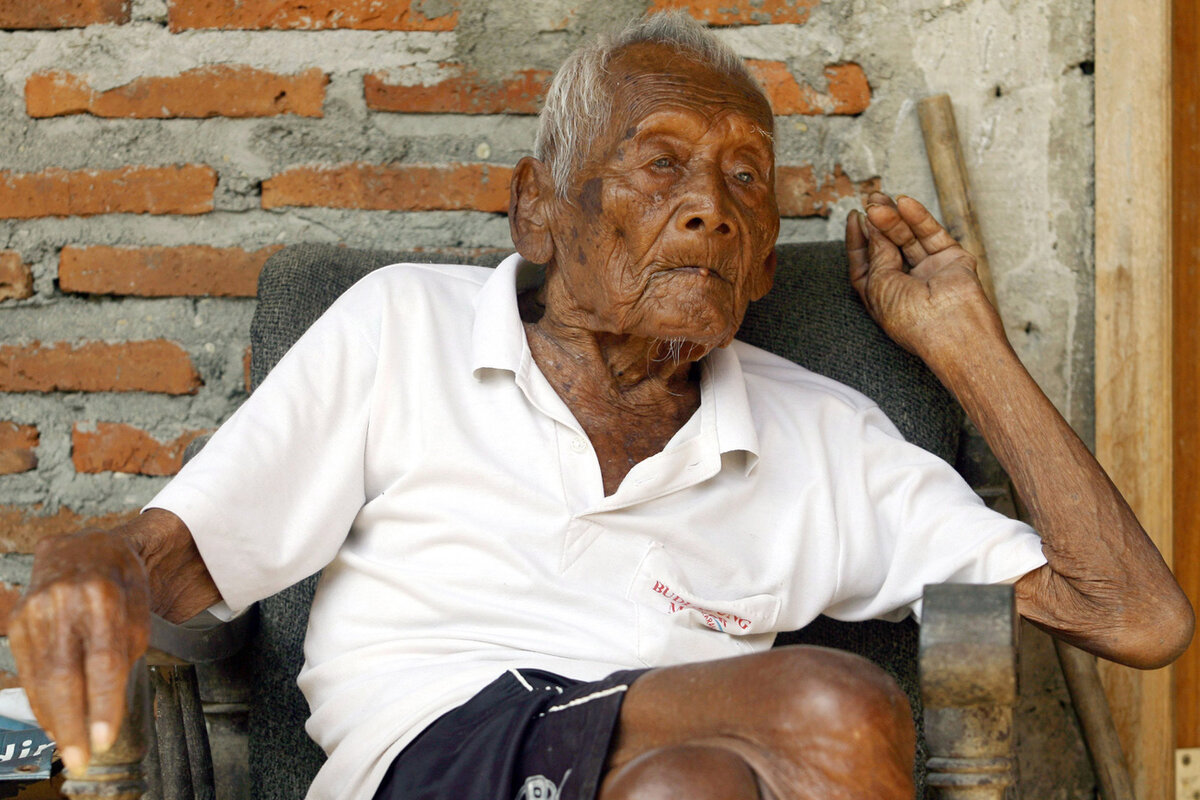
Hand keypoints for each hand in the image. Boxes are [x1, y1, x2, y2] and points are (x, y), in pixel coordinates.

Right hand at [7, 530, 150, 774]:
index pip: (102, 659)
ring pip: (41, 676)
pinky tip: (54, 721)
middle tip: (82, 757)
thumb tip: (104, 710)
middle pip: (63, 673)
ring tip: (70, 747)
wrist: (88, 547)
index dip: (102, 703)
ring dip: (54, 718)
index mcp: (103, 596)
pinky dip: (41, 700)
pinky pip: (27, 669)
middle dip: (72, 722)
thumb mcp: (139, 613)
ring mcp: (34, 610)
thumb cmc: (122, 584)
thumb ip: (124, 657)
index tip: (104, 738)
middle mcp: (63, 601)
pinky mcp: (17, 621)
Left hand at [845, 193, 1003, 362]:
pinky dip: (918, 218)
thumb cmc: (911, 320)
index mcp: (882, 295)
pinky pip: (932, 234)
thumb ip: (876, 251)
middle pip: (887, 246)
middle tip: (871, 202)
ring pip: (909, 237)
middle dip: (878, 223)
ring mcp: (929, 271)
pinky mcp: (952, 260)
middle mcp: (905, 283)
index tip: (854, 217)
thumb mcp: (878, 283)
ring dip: (894, 218)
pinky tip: (904, 204)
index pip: (865, 262)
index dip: (858, 240)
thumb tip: (871, 225)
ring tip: (880, 202)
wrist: (951, 331)